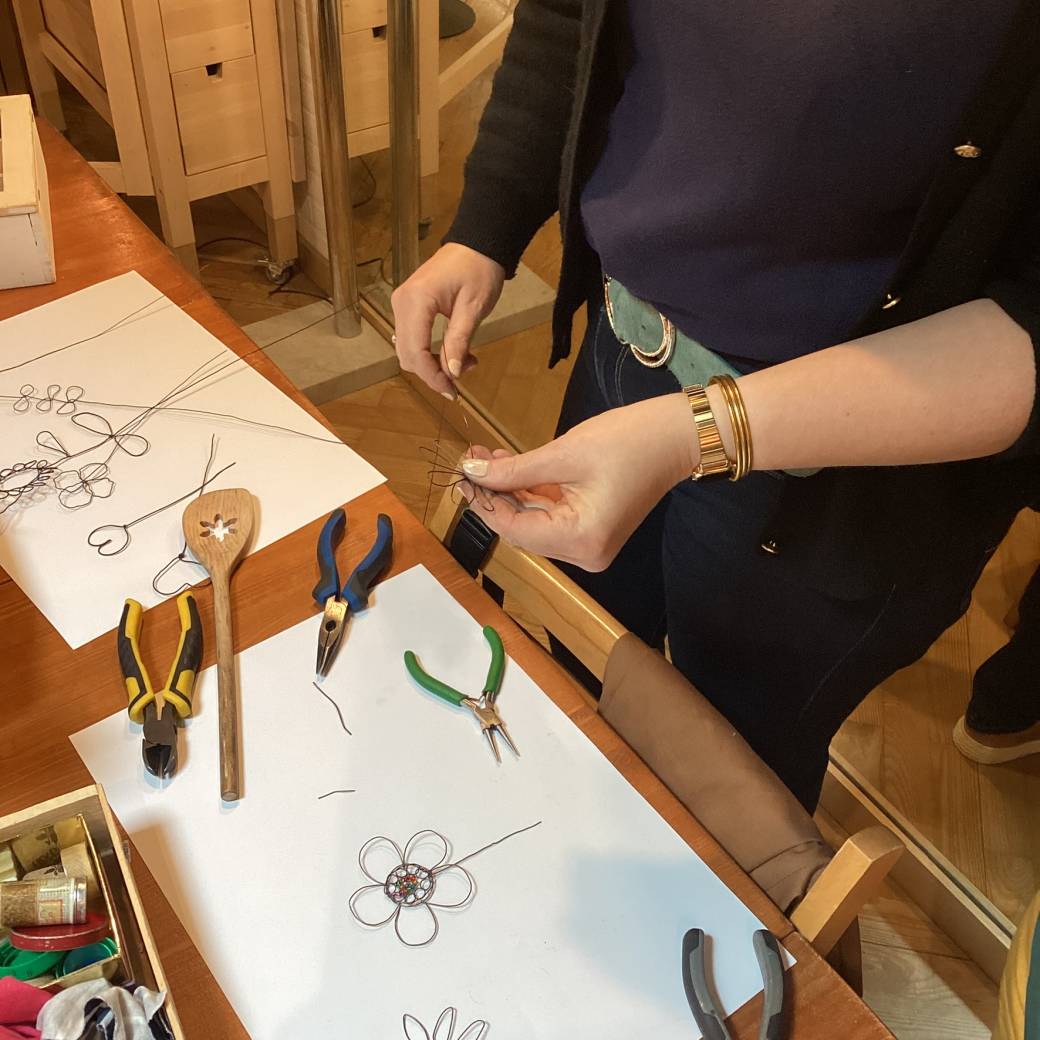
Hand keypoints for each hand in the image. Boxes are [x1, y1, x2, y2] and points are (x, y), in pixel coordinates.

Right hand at [391, 244, 505, 397]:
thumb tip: (452, 374)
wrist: (476, 245)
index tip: (452, 392)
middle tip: (462, 379)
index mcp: (417, 301)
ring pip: (409, 350)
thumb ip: (459, 341)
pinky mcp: (407, 307)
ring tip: (466, 361)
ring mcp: (402, 304)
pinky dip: (430, 352)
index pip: (416, 352)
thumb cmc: (478, 270)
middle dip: (433, 373)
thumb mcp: (473, 308)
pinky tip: (454, 352)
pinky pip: (413, 339)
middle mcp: (402, 303)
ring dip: (433, 364)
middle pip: (407, 355)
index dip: (433, 377)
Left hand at [459, 394, 696, 570]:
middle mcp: (585, 554)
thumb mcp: (564, 454)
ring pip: (534, 521)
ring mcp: (589, 545)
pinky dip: (531, 493)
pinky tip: (510, 467)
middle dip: (495, 494)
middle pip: (522, 529)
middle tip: (471, 459)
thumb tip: (472, 473)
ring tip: (486, 457)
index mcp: (581, 541)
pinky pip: (551, 516)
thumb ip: (515, 470)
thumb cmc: (629, 441)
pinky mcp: (592, 530)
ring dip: (510, 491)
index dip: (483, 503)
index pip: (514, 530)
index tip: (460, 476)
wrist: (678, 436)